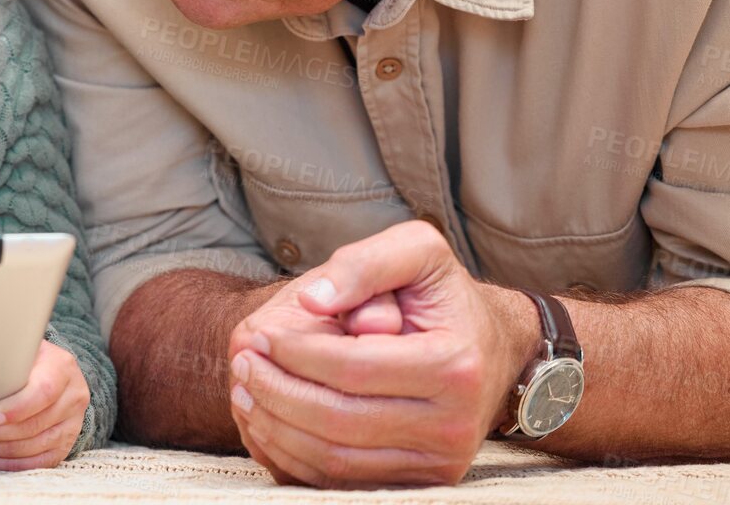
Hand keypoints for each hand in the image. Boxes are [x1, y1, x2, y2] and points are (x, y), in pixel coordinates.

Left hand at [0, 340, 88, 469]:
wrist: (53, 374)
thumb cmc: (26, 359)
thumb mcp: (20, 348)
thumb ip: (2, 358)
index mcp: (62, 368)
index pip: (43, 392)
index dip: (16, 408)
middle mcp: (71, 399)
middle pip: (30, 425)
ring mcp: (69, 427)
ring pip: (27, 449)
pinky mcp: (61, 449)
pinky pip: (29, 464)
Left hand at [228, 220, 535, 487]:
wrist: (491, 350)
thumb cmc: (443, 297)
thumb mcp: (416, 252)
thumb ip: (364, 264)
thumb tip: (312, 301)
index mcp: (454, 366)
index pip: (353, 368)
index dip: (296, 353)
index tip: (258, 335)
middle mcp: (453, 425)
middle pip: (339, 419)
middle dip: (277, 392)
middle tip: (241, 364)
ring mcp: (438, 463)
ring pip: (336, 459)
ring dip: (277, 428)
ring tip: (244, 391)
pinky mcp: (419, 484)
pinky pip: (342, 482)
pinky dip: (294, 456)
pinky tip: (267, 422)